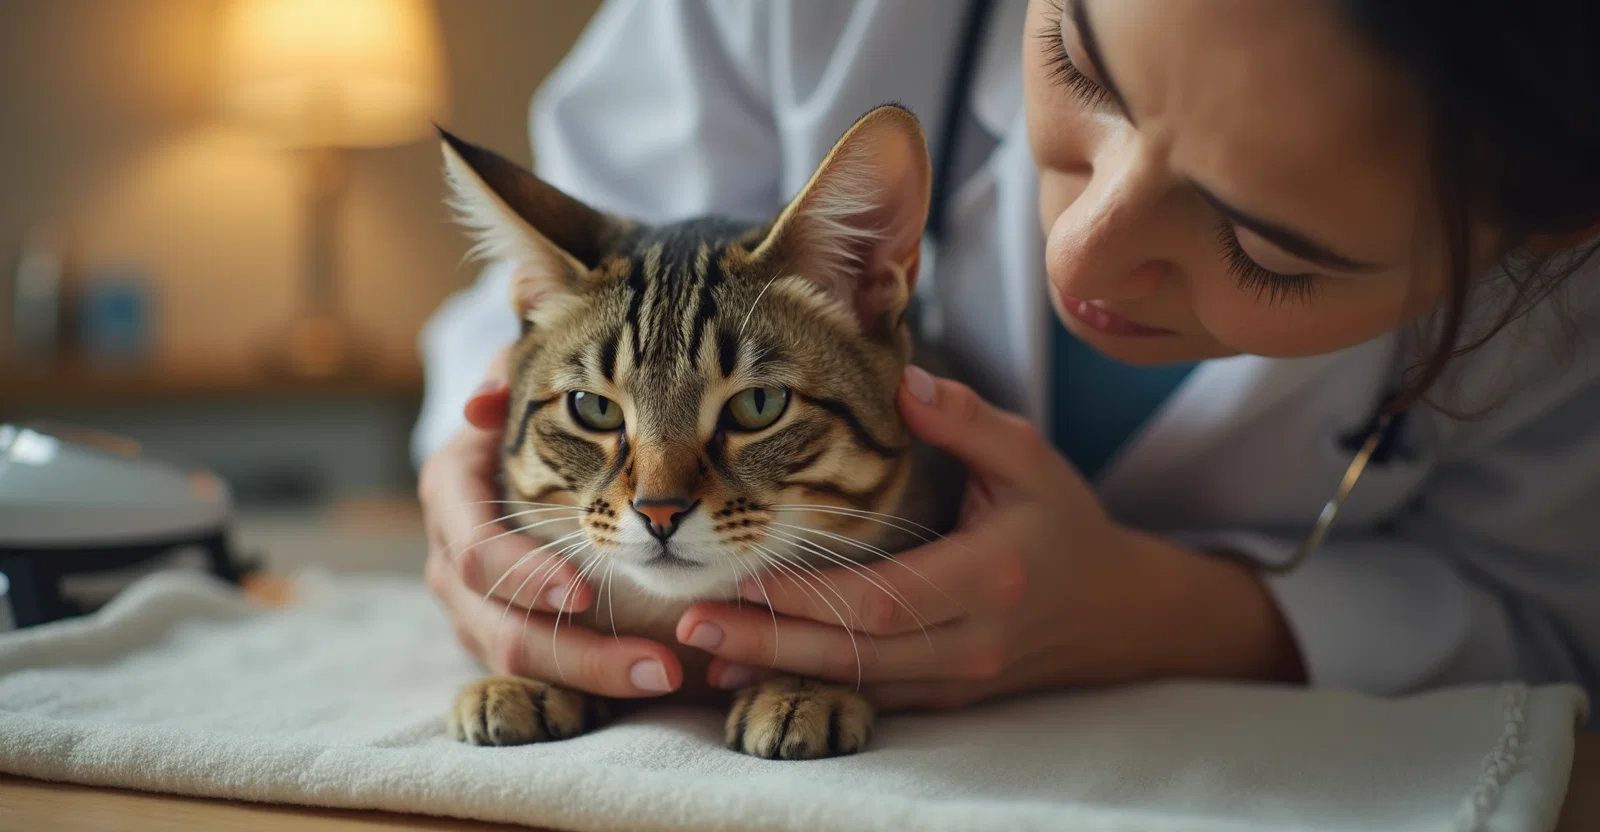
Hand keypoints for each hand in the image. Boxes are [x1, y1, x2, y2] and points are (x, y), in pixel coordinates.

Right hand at [420, 347, 682, 696]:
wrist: (515, 439)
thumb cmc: (533, 403)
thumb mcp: (527, 379)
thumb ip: (513, 374)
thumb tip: (481, 404)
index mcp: (451, 495)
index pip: (477, 553)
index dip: (524, 576)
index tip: (582, 592)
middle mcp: (451, 559)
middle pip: (500, 630)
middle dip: (579, 656)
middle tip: (658, 666)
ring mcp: (471, 604)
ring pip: (520, 666)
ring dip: (595, 679)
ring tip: (667, 676)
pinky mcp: (501, 631)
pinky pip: (539, 676)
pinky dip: (591, 683)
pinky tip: (652, 679)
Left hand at [675, 367, 1301, 710]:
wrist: (1117, 610)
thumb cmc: (1064, 523)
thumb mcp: (1029, 456)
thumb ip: (966, 420)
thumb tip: (900, 382)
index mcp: (989, 577)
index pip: (884, 598)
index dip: (811, 595)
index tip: (742, 574)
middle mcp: (971, 641)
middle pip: (856, 653)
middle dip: (769, 640)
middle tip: (692, 623)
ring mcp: (958, 678)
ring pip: (856, 685)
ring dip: (776, 668)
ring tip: (701, 650)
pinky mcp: (946, 695)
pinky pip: (870, 697)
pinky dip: (807, 684)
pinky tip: (749, 672)